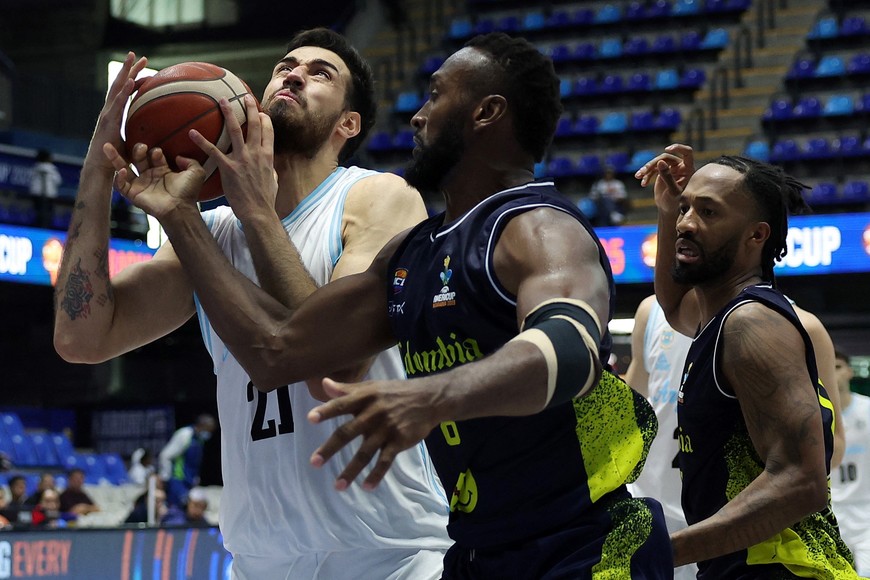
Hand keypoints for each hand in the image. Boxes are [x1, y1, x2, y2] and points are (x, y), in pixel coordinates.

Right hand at [86, 52, 148, 171]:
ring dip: (125, 72)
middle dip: (127, 69)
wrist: (103, 169)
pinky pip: (119, 104)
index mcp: (115, 114)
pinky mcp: (109, 121)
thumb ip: (142, 136)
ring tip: (132, 59)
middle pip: (119, 85)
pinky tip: (132, 81)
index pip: (124, 92)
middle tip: (135, 54)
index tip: (141, 67)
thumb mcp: (134, 144)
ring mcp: (108, 114)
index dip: (132, 78)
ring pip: (117, 89)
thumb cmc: (117, 160)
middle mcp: (110, 110)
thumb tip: (157, 135)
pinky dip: (125, 91)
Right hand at [104, 144, 203, 220]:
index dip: (155, 152)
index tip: (158, 153)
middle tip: (142, 147)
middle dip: (138, 150)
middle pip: (138, 158)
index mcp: (163, 171)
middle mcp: (150, 176)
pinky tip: (122, 171)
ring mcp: (140, 185)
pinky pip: (120, 185)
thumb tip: (179, 156)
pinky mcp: (133, 194)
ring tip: (108, 146)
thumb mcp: (196, 173)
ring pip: (123, 168)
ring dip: (116, 157)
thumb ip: (191, 162)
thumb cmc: (188, 193)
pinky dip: (119, 177)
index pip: (154, 155)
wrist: (180, 209)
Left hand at [189, 94, 277, 220]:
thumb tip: (270, 167)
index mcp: (267, 156)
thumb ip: (271, 170)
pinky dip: (202, 141)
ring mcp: (242, 159)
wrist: (258, 212)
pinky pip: (213, 151)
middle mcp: (256, 153)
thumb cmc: (265, 199)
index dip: (264, 119)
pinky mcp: (228, 168)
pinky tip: (192, 133)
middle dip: (250, 108)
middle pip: (254, 124)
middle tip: (244, 96)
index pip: (268, 131)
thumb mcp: (273, 181)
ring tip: (222, 101)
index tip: (260, 112)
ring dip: (228, 114)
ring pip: (235, 130)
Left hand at [308, 378, 441, 490]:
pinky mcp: (399, 441)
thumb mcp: (371, 386)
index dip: (327, 411)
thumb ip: (346, 389)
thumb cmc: (395, 392)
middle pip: (348, 432)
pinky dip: (377, 474)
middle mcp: (373, 413)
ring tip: (338, 486)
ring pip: (366, 452)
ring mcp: (387, 428)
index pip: (342, 404)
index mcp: (365, 398)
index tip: (310, 419)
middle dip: (331, 448)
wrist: (429, 399)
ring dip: (351, 470)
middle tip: (314, 462)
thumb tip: (323, 383)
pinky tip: (367, 487)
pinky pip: (386, 460)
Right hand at [634, 143, 695, 213]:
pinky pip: (652, 169)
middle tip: (643, 172)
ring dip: (647, 169)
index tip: (668, 149)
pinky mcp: (661, 172)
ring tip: (638, 176)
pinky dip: (646, 175)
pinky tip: (643, 184)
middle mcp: (680, 166)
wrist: (668, 209)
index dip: (678, 148)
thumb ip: (667, 176)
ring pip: (657, 162)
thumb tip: (660, 162)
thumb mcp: (672, 190)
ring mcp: (670, 169)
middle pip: (666, 158)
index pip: (687, 152)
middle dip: (653, 164)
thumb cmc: (674, 202)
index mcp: (688, 169)